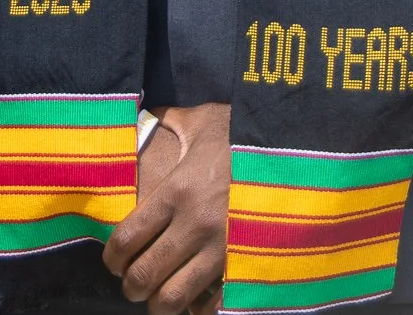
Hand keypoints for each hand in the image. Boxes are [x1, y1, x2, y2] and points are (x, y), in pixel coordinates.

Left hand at [103, 102, 229, 314]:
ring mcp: (224, 249)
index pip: (126, 240)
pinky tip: (197, 297)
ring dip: (160, 302)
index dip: (112, 259)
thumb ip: (169, 122)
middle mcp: (195, 224)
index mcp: (177, 191)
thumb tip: (144, 117)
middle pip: (143, 275)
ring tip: (161, 296)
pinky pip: (212, 304)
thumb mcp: (203, 121)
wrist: (300, 147)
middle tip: (134, 283)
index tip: (114, 262)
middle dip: (132, 286)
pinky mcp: (248, 265)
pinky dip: (198, 307)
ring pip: (173, 298)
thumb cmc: (246, 134)